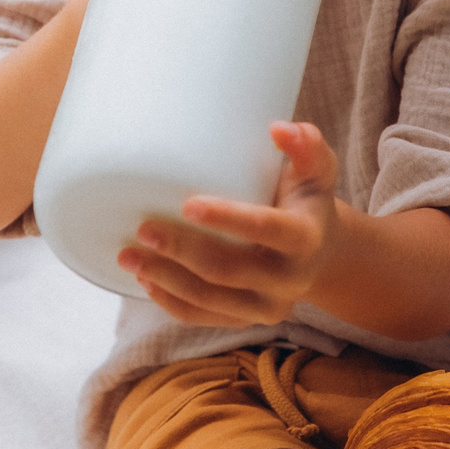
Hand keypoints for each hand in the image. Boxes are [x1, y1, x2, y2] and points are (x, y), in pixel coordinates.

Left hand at [119, 122, 340, 326]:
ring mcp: (268, 306)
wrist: (321, 251)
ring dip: (165, 279)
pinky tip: (146, 282)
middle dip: (181, 252)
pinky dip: (172, 302)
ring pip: (210, 300)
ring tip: (128, 256)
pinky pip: (205, 318)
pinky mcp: (248, 319)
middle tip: (143, 229)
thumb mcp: (316, 170)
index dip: (228, 219)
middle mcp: (290, 280)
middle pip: (227, 270)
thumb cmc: (306, 199)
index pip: (266, 229)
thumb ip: (306, 145)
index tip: (187, 205)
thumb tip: (279, 128)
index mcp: (305, 238)